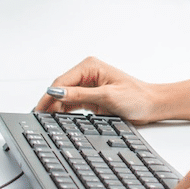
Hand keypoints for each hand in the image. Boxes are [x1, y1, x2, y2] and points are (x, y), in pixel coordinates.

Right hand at [34, 56, 162, 123]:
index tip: (38, 109)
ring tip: (45, 122)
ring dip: (55, 108)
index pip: (62, 81)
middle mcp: (87, 73)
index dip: (49, 95)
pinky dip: (64, 112)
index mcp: (90, 66)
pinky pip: (72, 104)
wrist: (151, 106)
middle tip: (38, 119)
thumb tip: (57, 92)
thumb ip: (80, 95)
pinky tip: (57, 120)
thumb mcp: (107, 97)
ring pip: (64, 97)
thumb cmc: (136, 97)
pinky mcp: (91, 97)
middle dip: (49, 102)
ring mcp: (88, 85)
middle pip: (61, 88)